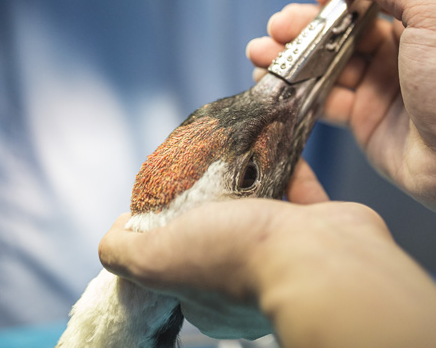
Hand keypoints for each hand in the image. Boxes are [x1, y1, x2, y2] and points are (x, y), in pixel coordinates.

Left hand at [100, 160, 435, 345]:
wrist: (322, 257)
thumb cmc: (240, 257)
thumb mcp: (159, 257)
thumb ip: (124, 251)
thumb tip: (114, 235)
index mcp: (207, 294)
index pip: (176, 259)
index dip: (166, 230)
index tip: (165, 198)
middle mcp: (247, 278)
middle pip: (219, 229)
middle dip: (212, 196)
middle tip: (202, 164)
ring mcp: (288, 255)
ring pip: (262, 209)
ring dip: (251, 177)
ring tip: (236, 146)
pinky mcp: (320, 230)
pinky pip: (301, 192)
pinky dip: (289, 166)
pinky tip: (277, 141)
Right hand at [248, 0, 435, 216]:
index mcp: (420, 18)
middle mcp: (398, 49)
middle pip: (338, 28)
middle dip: (303, 24)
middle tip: (276, 26)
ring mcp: (378, 85)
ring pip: (323, 62)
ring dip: (289, 54)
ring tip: (260, 52)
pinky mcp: (363, 119)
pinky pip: (320, 98)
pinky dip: (293, 89)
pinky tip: (269, 82)